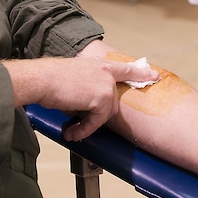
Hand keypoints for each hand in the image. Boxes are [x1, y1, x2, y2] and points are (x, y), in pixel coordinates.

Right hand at [4, 56, 157, 140]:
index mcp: (99, 65)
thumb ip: (87, 85)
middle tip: (77, 123)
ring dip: (87, 125)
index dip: (141, 72)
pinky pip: (96, 122)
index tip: (154, 75)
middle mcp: (106, 73)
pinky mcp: (101, 99)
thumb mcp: (74, 76)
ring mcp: (105, 85)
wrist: (42, 79)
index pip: (125, 68)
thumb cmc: (50, 78)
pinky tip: (72, 133)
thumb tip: (87, 107)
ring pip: (104, 114)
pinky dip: (84, 130)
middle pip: (111, 103)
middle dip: (95, 115)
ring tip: (72, 129)